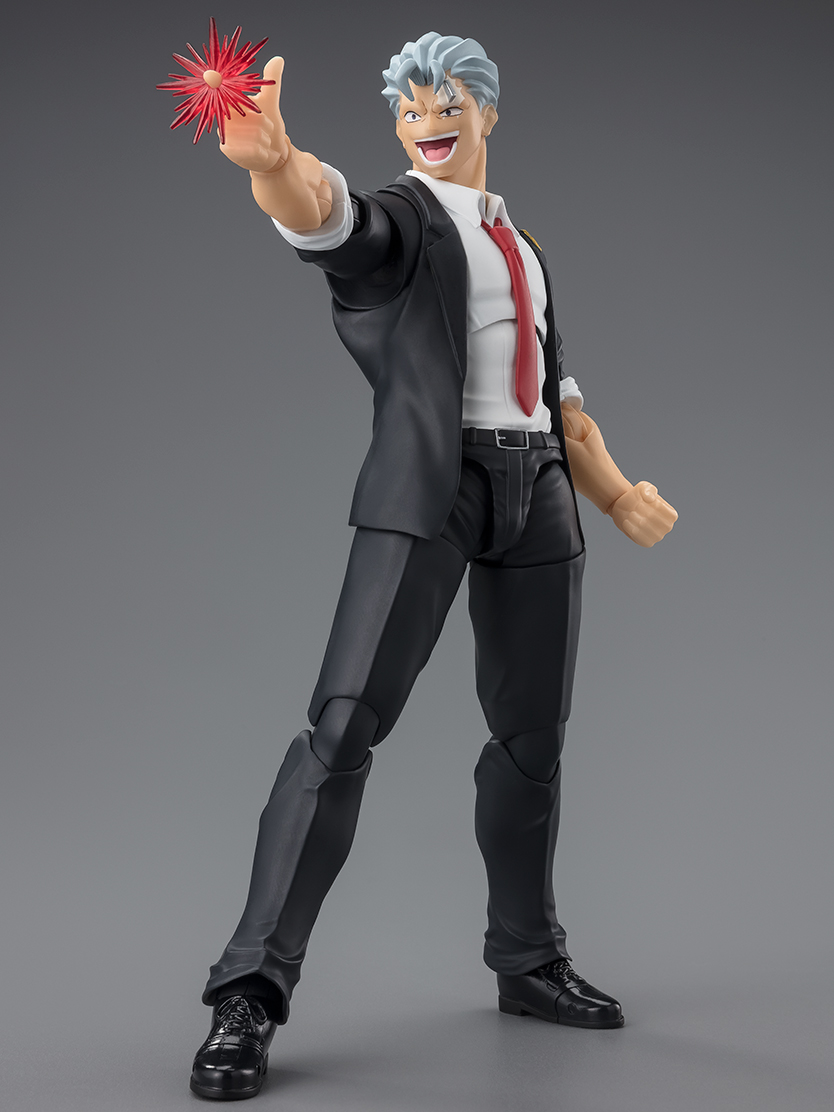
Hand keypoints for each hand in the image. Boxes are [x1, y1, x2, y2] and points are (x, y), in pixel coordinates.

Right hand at [218, 56, 288, 172]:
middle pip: (251, 117)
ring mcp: (224, 134)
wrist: (271, 153)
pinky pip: (253, 148)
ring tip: (264, 140)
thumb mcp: (270, 102)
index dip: (244, 102)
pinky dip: (264, 150)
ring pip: (255, 133)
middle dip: (265, 124)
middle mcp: (223, 116)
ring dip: (266, 138)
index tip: (255, 108)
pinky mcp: (228, 151)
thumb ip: (271, 81)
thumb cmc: (268, 126)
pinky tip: (262, 151)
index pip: (233, 97)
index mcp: (230, 103)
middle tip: (265, 129)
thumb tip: (278, 59)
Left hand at [608, 482, 677, 546]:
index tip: (641, 501)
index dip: (649, 504)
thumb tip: (650, 498)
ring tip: (630, 514)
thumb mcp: (642, 488)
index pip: (660, 508)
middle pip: (651, 517)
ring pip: (644, 527)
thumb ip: (647, 489)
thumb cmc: (637, 497)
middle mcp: (668, 527)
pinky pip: (639, 538)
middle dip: (640, 511)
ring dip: (634, 519)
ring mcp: (658, 537)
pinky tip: (626, 522)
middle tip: (634, 508)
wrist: (625, 509)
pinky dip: (631, 528)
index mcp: (671, 514)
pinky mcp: (647, 543)